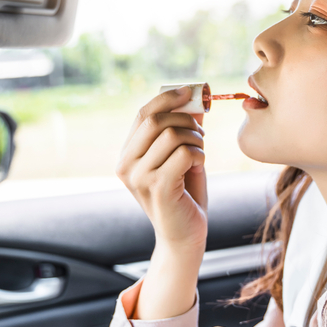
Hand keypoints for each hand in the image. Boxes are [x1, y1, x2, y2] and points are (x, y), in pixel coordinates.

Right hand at [116, 86, 207, 252]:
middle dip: (186, 119)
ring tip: (200, 153)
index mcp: (127, 155)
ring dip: (196, 140)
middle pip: (156, 120)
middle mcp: (126, 165)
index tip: (190, 91)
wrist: (184, 236)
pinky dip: (199, 154)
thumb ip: (182, 129)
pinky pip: (184, 153)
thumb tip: (195, 98)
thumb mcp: (181, 156)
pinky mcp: (158, 188)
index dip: (167, 98)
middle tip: (201, 134)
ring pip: (173, 135)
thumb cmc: (184, 195)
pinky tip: (200, 166)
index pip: (142, 114)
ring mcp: (139, 178)